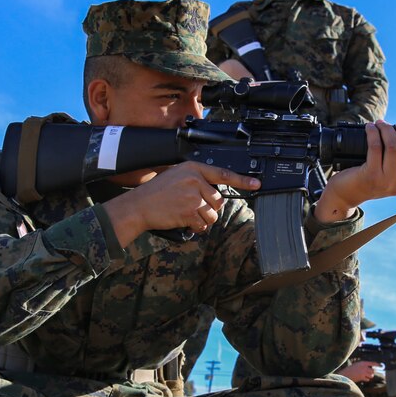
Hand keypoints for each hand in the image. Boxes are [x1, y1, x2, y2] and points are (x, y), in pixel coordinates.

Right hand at [103, 162, 259, 247]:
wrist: (139, 206)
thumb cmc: (156, 193)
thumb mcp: (177, 176)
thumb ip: (197, 180)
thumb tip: (216, 192)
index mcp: (193, 168)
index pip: (223, 174)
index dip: (242, 180)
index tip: (256, 184)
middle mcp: (195, 180)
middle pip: (219, 200)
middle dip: (209, 208)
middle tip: (192, 208)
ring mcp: (192, 196)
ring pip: (213, 214)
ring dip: (203, 219)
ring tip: (186, 214)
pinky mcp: (189, 211)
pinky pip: (203, 224)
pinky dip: (196, 227)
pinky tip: (184, 221)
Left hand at [314, 120, 395, 222]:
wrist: (346, 194)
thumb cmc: (370, 179)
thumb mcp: (391, 176)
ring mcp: (386, 182)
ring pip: (394, 147)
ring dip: (388, 129)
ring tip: (382, 123)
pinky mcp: (370, 175)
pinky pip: (376, 147)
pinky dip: (374, 133)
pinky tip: (372, 127)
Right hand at [341, 359, 379, 383]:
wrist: (345, 374)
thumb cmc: (350, 369)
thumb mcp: (357, 364)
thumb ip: (363, 365)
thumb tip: (369, 368)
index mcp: (363, 363)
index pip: (372, 363)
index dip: (377, 364)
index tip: (381, 366)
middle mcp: (364, 367)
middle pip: (372, 370)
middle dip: (371, 372)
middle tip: (368, 373)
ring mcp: (363, 373)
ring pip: (371, 375)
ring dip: (369, 376)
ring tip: (365, 375)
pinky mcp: (362, 378)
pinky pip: (367, 379)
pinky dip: (366, 379)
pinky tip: (362, 378)